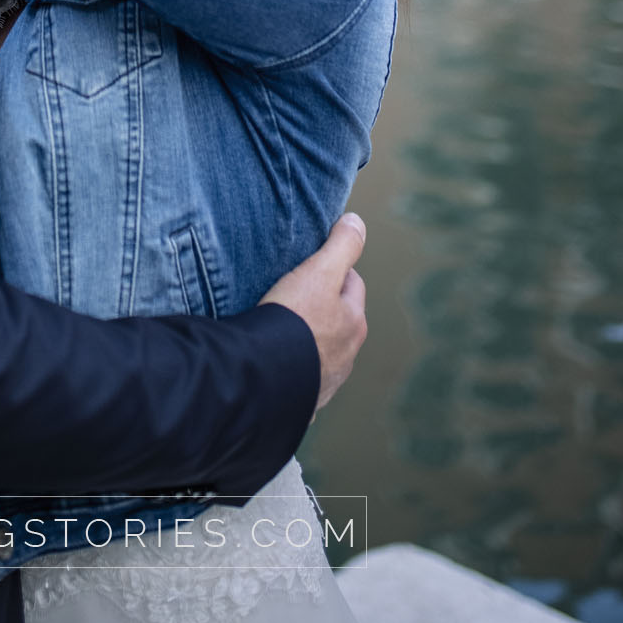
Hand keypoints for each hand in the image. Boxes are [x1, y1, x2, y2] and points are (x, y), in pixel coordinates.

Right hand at [259, 212, 366, 411]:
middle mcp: (347, 354)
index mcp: (354, 322)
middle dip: (325, 307)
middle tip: (294, 295)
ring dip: (310, 340)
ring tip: (281, 328)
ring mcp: (326, 381)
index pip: (352, 284)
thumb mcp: (318, 272)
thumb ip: (342, 245)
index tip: (311, 266)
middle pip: (340, 320)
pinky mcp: (303, 400)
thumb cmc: (294, 320)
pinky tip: (276, 363)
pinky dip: (294, 370)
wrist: (265, 376)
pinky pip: (302, 379)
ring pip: (323, 350)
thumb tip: (357, 222)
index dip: (334, 270)